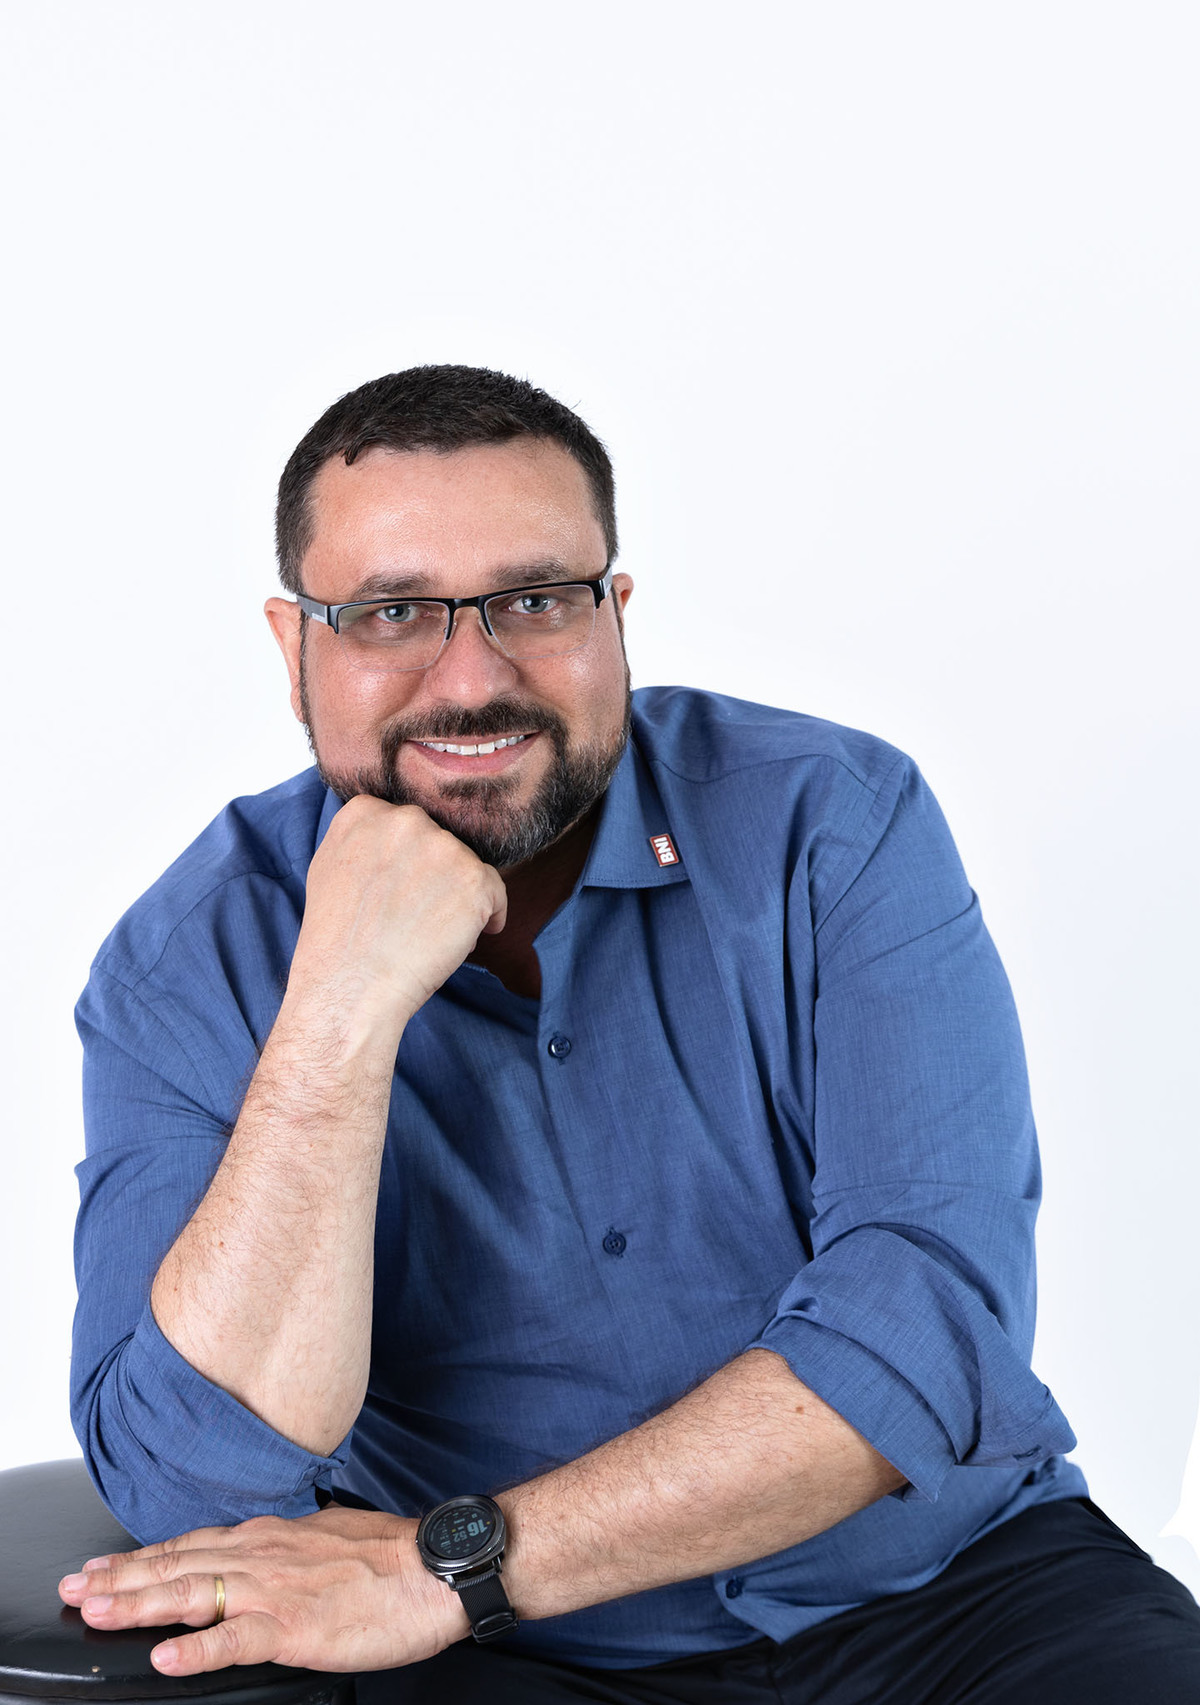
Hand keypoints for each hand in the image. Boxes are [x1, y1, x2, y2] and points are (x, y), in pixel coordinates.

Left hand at [57, 1506, 468, 1676]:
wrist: (437, 1566)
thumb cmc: (393, 1558)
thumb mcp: (330, 1538)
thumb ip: (291, 1550)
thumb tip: (270, 1557)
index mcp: (273, 1538)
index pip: (194, 1545)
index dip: (144, 1558)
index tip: (104, 1567)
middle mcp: (265, 1556)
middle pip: (180, 1565)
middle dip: (122, 1579)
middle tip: (76, 1589)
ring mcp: (277, 1590)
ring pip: (194, 1594)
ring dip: (140, 1605)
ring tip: (99, 1613)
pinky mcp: (296, 1626)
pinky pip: (237, 1639)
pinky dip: (198, 1648)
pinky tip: (167, 1656)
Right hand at [288, 797, 507, 1030]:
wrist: (351, 986)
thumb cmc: (337, 940)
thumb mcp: (329, 867)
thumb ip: (363, 838)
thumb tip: (394, 834)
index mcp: (367, 811)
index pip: (405, 824)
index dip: (407, 862)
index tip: (397, 891)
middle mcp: (407, 819)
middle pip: (438, 843)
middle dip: (433, 876)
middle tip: (412, 915)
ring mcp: (444, 848)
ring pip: (466, 868)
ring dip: (456, 897)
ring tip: (425, 932)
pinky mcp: (475, 879)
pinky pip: (495, 892)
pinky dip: (487, 916)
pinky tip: (459, 937)